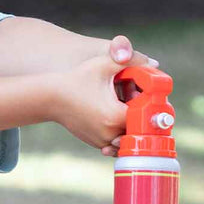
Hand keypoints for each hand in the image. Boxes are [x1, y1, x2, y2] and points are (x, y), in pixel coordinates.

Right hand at [56, 35, 161, 155]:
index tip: (153, 98)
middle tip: (146, 104)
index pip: (146, 116)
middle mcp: (111, 133)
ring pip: (130, 138)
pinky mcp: (96, 143)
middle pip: (140, 129)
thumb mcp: (104, 65)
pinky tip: (119, 118)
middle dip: (144, 117)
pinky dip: (121, 133)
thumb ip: (131, 60)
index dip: (152, 106)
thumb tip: (153, 64)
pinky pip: (117, 142)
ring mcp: (103, 141)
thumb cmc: (77, 79)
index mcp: (116, 115)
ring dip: (133, 128)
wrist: (50, 97)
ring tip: (133, 112)